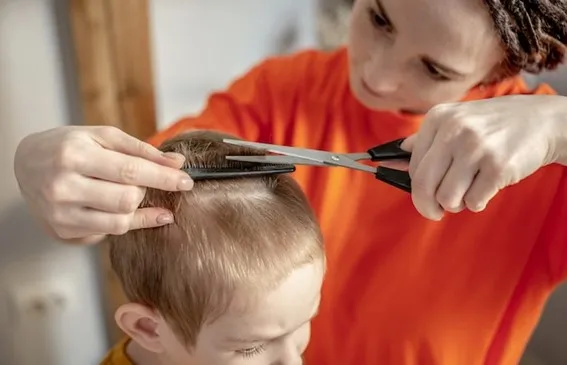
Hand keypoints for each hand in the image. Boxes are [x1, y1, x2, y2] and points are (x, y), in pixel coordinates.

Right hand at [14, 126, 192, 243]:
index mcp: (74, 156)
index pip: (131, 171)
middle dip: (145, 191)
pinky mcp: (62, 232)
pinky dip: (121, 221)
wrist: (25, 164)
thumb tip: (177, 163)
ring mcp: (60, 214)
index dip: (164, 178)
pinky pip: (107, 234)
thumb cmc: (69, 146)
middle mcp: (63, 187)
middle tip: (142, 182)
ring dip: (136, 209)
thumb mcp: (102, 136)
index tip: (187, 182)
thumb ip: (141, 149)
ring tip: (131, 194)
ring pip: (119, 222)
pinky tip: (115, 207)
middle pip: (127, 200)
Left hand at [402, 95, 565, 220]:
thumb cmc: (491, 126)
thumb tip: (390, 159)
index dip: (415, 188)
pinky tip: (487, 186)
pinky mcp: (498, 167)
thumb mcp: (455, 122)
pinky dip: (478, 202)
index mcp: (438, 118)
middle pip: (422, 186)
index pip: (412, 167)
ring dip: (457, 203)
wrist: (542, 120)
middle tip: (436, 211)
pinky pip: (473, 203)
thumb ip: (423, 142)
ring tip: (469, 190)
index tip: (423, 196)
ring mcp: (476, 148)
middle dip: (426, 206)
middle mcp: (454, 131)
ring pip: (447, 198)